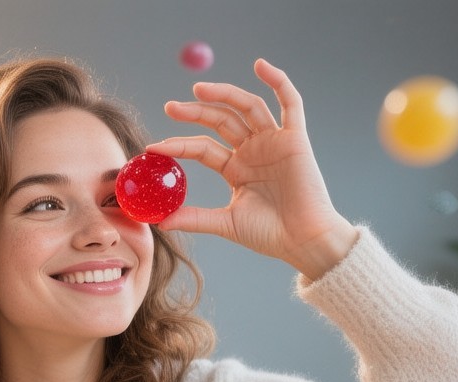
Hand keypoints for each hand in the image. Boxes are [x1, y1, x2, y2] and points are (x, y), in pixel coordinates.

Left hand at [148, 58, 357, 278]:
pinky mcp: (295, 138)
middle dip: (195, 111)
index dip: (179, 145)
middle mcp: (253, 151)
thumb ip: (195, 218)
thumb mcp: (226, 223)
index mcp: (236, 169)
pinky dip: (277, 81)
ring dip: (224, 94)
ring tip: (198, 89)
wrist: (303, 241)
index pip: (203, 148)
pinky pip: (290, 102)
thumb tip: (161, 222)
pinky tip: (260, 65)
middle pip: (221, 120)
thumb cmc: (269, 234)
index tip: (154, 147)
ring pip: (247, 106)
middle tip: (170, 107)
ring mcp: (273, 142)